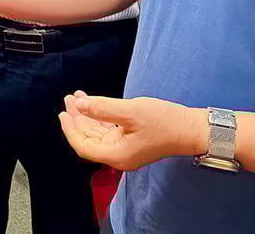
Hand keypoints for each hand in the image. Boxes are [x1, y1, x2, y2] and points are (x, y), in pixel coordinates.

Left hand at [58, 91, 206, 171]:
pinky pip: (109, 131)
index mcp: (117, 155)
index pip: (83, 145)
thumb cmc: (165, 122)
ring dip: (88, 116)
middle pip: (89, 139)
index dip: (70, 129)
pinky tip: (94, 104)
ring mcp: (125, 149)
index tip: (63, 112)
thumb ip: (103, 108)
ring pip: (98, 134)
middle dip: (78, 118)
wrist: (191, 129)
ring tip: (78, 97)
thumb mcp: (131, 111)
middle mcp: (119, 156)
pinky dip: (100, 117)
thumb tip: (79, 105)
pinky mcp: (131, 141)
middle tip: (70, 98)